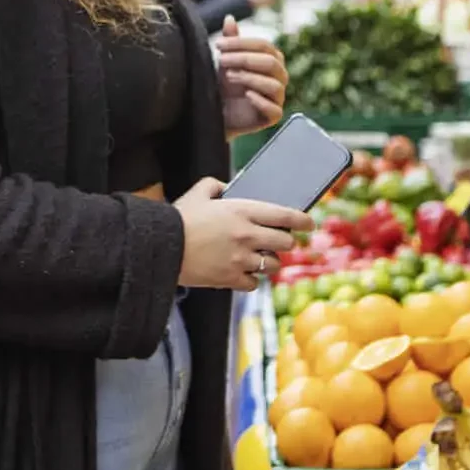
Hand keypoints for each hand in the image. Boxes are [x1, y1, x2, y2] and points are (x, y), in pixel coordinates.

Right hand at [174, 178, 312, 292]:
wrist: (160, 247)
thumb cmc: (178, 219)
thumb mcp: (197, 193)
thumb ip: (215, 185)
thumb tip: (227, 188)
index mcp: (242, 210)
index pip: (286, 216)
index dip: (303, 220)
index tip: (309, 223)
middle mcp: (247, 235)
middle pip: (285, 243)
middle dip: (285, 243)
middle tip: (278, 242)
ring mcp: (241, 259)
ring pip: (272, 265)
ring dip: (268, 262)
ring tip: (258, 258)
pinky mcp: (231, 278)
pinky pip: (254, 283)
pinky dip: (251, 279)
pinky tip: (242, 273)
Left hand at [216, 16, 286, 136]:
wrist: (216, 113)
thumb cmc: (224, 85)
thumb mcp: (225, 61)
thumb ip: (230, 41)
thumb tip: (229, 18)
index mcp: (272, 59)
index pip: (264, 46)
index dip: (241, 43)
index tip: (218, 45)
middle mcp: (279, 77)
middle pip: (271, 63)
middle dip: (244, 59)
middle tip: (221, 60)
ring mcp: (278, 97)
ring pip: (274, 84)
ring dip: (249, 78)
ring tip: (229, 76)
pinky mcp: (274, 116)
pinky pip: (274, 109)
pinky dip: (261, 100)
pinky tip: (246, 95)